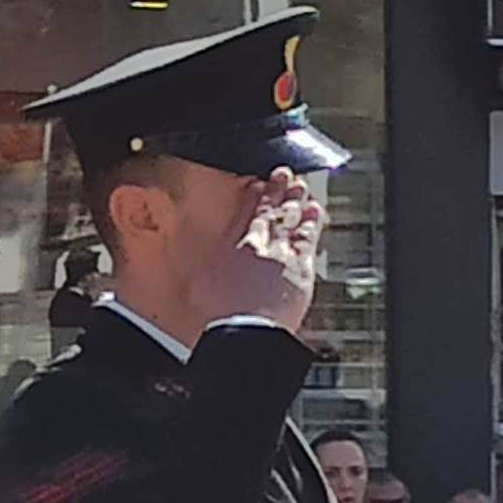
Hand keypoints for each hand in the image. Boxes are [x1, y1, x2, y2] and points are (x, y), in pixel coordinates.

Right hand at [192, 168, 324, 334]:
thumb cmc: (221, 313)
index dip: (253, 195)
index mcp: (233, 245)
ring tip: (301, 186)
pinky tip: (314, 212)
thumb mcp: (200, 277)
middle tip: (283, 173)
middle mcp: (258, 244)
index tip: (258, 183)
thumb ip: (204, 254)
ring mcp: (282, 254)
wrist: (245, 329)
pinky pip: (307, 239)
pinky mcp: (301, 268)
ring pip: (290, 220)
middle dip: (276, 189)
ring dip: (295, 200)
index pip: (244, 213)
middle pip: (269, 211)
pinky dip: (311, 222)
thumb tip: (188, 239)